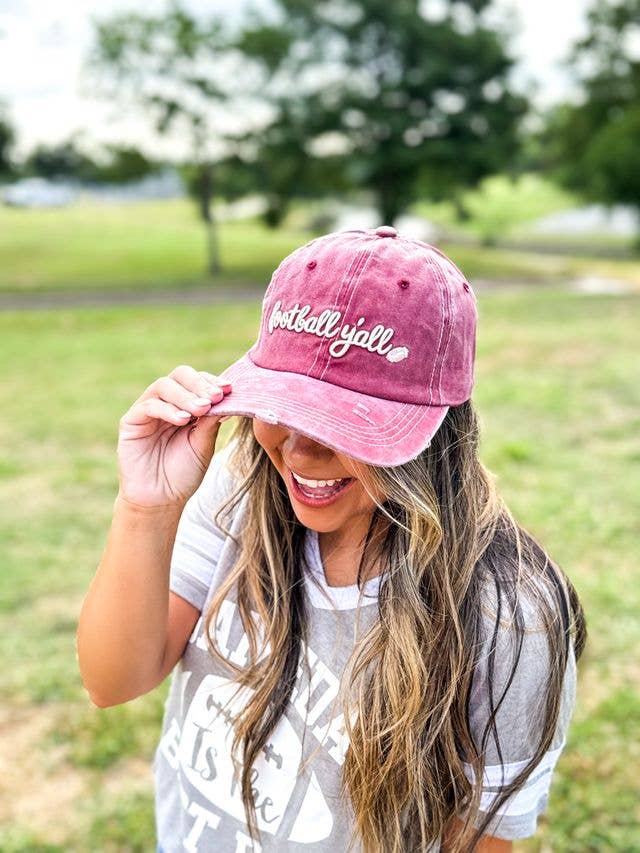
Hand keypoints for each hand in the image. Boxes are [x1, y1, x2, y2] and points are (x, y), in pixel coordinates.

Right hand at [116, 365, 231, 508]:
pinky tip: (183, 420)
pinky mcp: (131, 421)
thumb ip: (211, 421)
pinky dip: (168, 409)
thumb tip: (228, 396)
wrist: (161, 500)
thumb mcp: (204, 444)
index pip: (197, 381)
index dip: (212, 381)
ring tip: (202, 410)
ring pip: (164, 386)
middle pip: (180, 375)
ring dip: (186, 395)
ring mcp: (147, 410)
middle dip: (200, 384)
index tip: (229, 390)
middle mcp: (166, 403)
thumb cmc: (184, 473)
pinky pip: (148, 406)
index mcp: (186, 405)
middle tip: (216, 397)